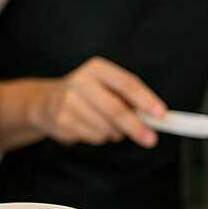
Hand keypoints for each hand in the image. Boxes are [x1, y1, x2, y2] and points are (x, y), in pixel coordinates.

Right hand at [32, 57, 166, 148]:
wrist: (46, 102)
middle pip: (115, 109)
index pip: (126, 84)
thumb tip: (155, 118)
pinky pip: (92, 137)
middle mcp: (81, 82)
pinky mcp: (61, 121)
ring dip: (113, 133)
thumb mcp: (107, 87)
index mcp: (97, 69)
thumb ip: (130, 99)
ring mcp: (68, 102)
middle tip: (151, 139)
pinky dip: (99, 137)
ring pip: (104, 128)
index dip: (145, 100)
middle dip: (135, 127)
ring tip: (107, 125)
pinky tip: (90, 127)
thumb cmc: (90, 95)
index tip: (161, 114)